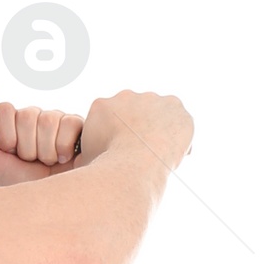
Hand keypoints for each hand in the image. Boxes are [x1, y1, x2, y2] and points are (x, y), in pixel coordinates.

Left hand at [0, 90, 84, 184]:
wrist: (46, 204)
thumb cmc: (16, 183)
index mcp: (11, 124)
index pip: (4, 109)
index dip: (6, 135)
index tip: (10, 153)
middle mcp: (33, 120)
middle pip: (26, 115)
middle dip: (26, 147)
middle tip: (30, 162)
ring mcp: (56, 121)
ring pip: (47, 120)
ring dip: (45, 151)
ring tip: (47, 164)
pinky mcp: (77, 126)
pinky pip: (68, 123)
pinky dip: (63, 148)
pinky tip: (63, 159)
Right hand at [76, 89, 192, 174]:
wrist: (133, 164)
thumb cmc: (106, 167)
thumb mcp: (84, 160)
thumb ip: (86, 151)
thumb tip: (84, 156)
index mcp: (100, 106)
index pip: (109, 118)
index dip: (114, 137)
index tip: (120, 152)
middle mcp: (126, 96)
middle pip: (133, 112)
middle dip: (137, 130)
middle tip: (140, 154)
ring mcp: (152, 99)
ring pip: (157, 114)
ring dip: (158, 130)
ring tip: (159, 154)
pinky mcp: (174, 106)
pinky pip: (179, 120)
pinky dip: (179, 134)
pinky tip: (175, 152)